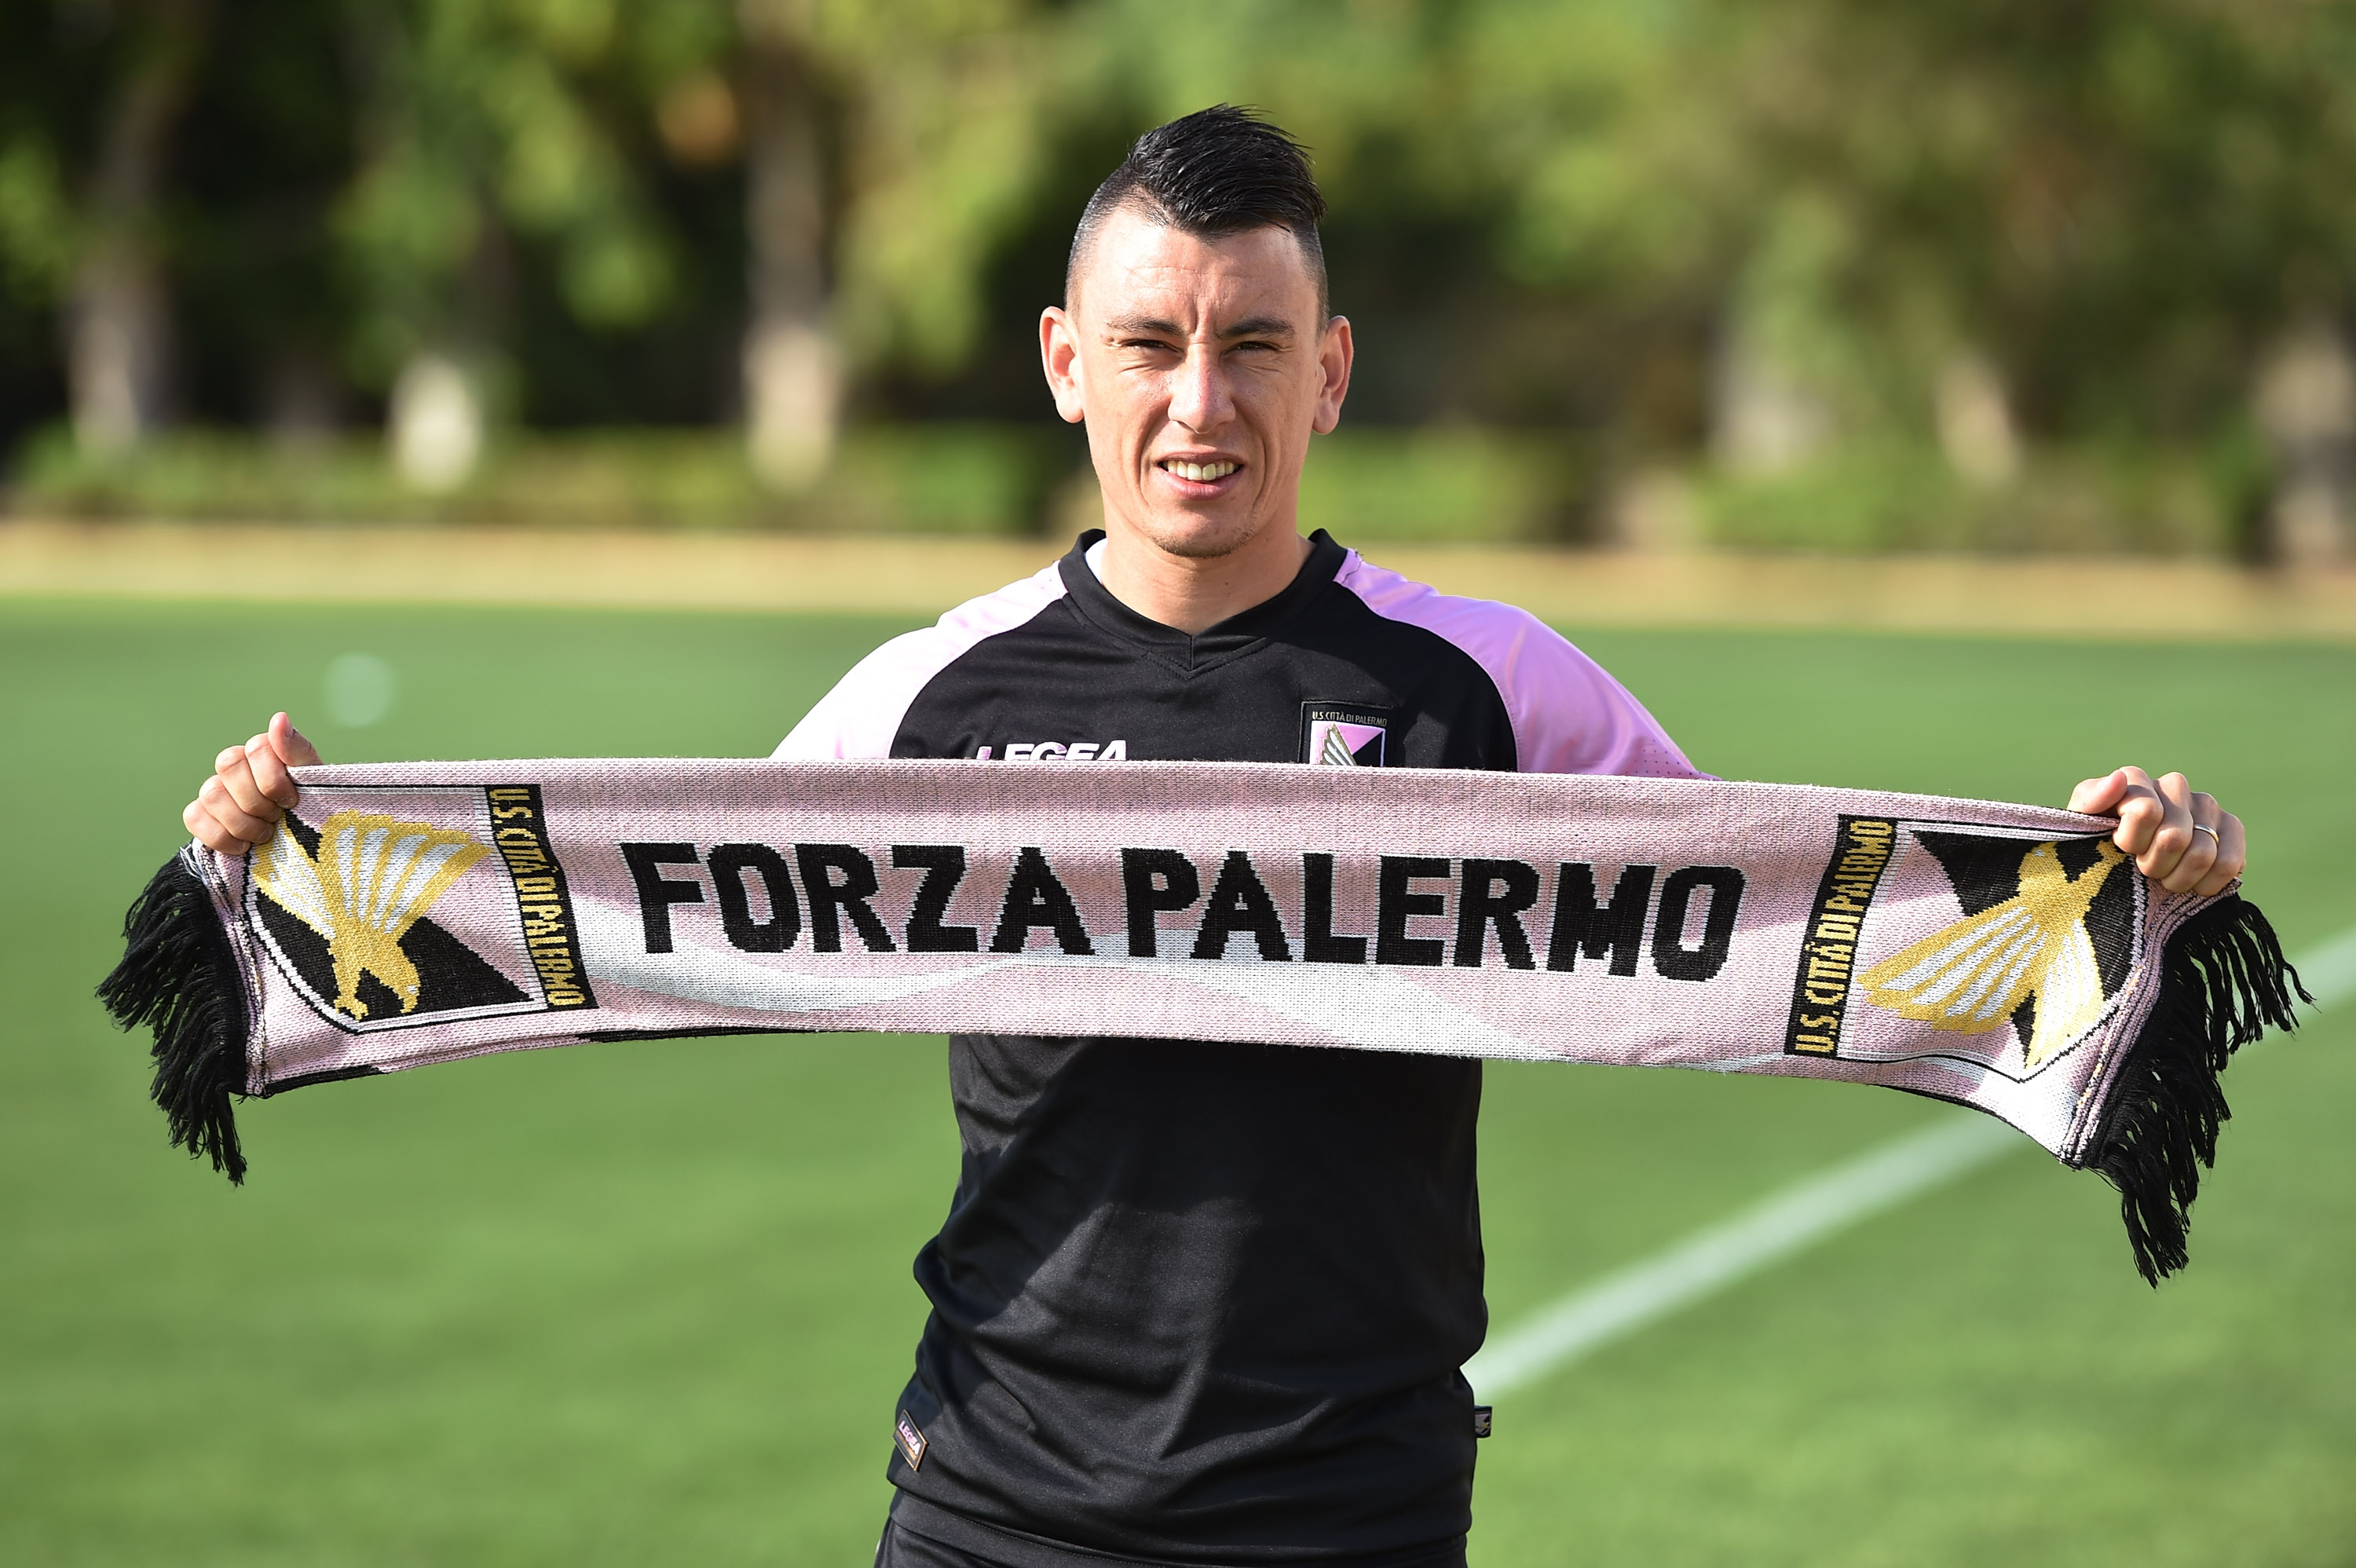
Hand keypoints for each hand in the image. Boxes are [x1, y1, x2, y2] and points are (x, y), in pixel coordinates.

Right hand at [184, 712, 322, 855]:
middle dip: (257, 800)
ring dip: (243, 823)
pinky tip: (243, 846)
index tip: (292, 801)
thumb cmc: (310, 811)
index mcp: (264, 752)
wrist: (298, 850)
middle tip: (276, 817)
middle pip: (228, 764)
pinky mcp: (200, 815)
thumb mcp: (316, 782)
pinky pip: (194, 817)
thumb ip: (297, 750)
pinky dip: (221, 837)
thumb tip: (279, 717)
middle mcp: (235, 765)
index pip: (257, 747)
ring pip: (211, 793)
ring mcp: (215, 789)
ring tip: (264, 835)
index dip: (274, 779)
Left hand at [2067, 766, 2244, 895]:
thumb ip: (2091, 800)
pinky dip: (2209, 882)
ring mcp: (2206, 805)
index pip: (2146, 812)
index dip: (2131, 841)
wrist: (2121, 871)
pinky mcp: (2231, 827)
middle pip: (2174, 837)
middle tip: (2142, 869)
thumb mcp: (2080, 826)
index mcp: (2136, 780)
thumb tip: (2118, 779)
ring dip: (2178, 878)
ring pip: (2203, 853)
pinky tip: (2193, 884)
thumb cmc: (2094, 845)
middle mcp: (2174, 786)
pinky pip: (2229, 861)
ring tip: (2164, 878)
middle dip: (2153, 865)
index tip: (2120, 848)